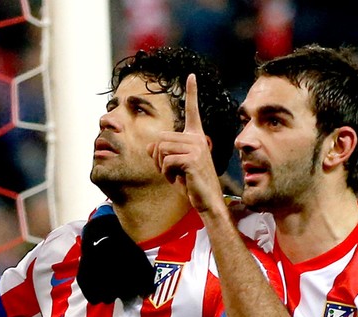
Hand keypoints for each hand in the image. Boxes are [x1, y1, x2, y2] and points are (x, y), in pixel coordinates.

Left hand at [148, 74, 224, 212]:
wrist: (207, 200)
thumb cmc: (190, 184)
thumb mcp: (173, 165)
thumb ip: (162, 152)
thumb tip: (150, 146)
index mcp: (196, 136)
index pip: (192, 111)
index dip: (192, 92)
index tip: (192, 75)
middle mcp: (197, 138)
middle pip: (160, 139)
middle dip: (158, 158)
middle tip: (170, 171)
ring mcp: (196, 147)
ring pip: (161, 150)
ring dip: (162, 167)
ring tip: (176, 175)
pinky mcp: (192, 159)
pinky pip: (166, 162)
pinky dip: (166, 174)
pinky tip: (179, 180)